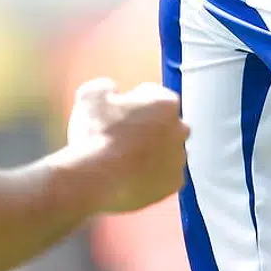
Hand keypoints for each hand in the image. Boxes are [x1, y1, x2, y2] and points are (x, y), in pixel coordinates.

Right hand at [61, 78, 188, 213]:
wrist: (95, 180)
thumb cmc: (95, 135)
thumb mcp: (90, 96)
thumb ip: (104, 86)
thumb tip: (110, 89)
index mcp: (165, 103)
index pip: (153, 95)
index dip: (133, 101)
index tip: (117, 112)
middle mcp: (180, 129)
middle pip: (165, 123)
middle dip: (148, 127)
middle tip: (122, 137)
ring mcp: (179, 158)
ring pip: (166, 151)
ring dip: (151, 153)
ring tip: (123, 161)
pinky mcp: (173, 184)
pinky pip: (163, 176)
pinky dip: (151, 176)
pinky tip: (130, 177)